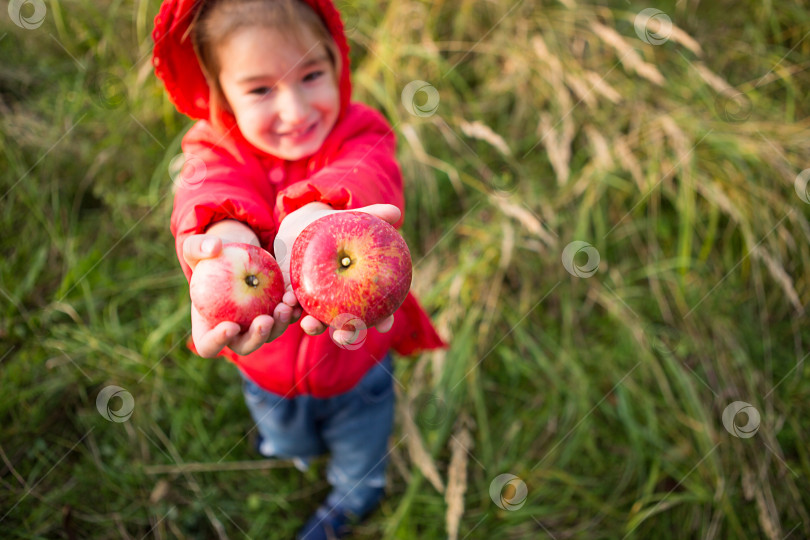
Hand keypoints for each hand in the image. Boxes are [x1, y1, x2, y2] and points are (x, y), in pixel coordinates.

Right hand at [183, 232, 302, 357]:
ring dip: (279, 325)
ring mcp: (255, 326)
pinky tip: (294, 297)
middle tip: (264, 320)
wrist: (233, 257)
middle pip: (245, 346)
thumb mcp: (195, 248)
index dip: (218, 342)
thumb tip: (213, 246)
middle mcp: (233, 333)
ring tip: (285, 305)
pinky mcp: (274, 314)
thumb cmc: (209, 257)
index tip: (230, 326)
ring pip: (270, 334)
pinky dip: (291, 310)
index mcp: (207, 327)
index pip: (209, 345)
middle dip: (256, 337)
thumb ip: (198, 247)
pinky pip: (285, 318)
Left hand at [274, 203, 400, 343]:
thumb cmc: (334, 227)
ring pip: (317, 324)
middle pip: (348, 327)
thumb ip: (372, 217)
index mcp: (360, 292)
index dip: (384, 321)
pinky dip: (288, 309)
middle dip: (346, 336)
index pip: (379, 312)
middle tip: (343, 335)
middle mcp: (340, 305)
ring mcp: (316, 305)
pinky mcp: (293, 300)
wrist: (300, 227)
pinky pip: (291, 309)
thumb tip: (395, 212)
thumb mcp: (351, 221)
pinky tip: (286, 304)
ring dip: (313, 327)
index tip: (385, 325)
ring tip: (308, 324)